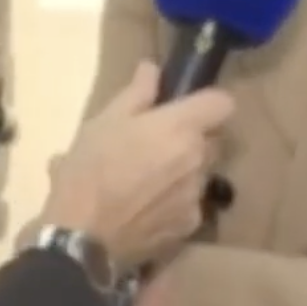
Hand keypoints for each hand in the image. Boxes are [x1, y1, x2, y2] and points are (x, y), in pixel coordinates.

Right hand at [39, 61, 234, 269]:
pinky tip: (145, 209)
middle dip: (192, 139)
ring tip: (145, 182)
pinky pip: (190, 205)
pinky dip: (174, 203)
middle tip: (157, 145)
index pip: (223, 104)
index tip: (186, 108)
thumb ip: (136, 93)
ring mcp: (196, 196)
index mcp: (180, 127)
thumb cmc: (89, 170)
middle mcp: (198, 159)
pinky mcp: (188, 226)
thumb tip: (152, 69)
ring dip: (183, 172)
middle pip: (213, 140)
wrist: (83, 236)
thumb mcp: (103, 122)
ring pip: (200, 174)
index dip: (208, 103)